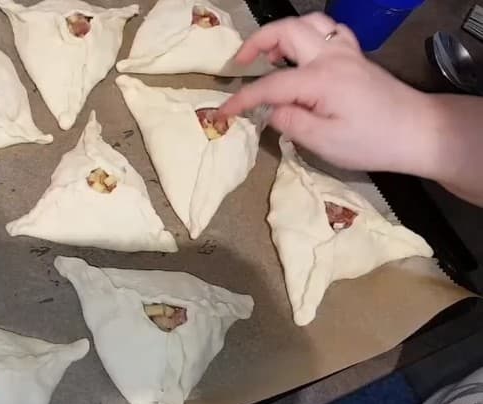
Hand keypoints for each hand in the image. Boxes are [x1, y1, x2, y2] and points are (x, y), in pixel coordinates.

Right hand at [218, 13, 437, 175]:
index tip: (222, 113)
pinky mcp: (356, 57)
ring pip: (309, 23)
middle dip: (257, 42)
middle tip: (240, 63)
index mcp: (320, 80)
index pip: (270, 85)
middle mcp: (331, 57)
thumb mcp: (325, 143)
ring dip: (283, 32)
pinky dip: (309, 34)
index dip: (242, 98)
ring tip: (270, 54)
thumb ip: (291, 123)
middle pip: (287, 31)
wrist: (419, 131)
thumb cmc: (372, 142)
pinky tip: (304, 53)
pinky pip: (329, 31)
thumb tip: (271, 112)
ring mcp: (346, 53)